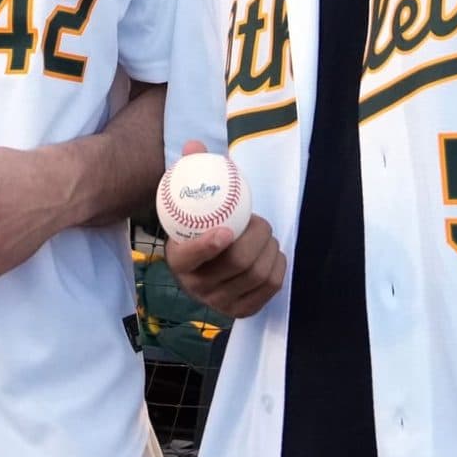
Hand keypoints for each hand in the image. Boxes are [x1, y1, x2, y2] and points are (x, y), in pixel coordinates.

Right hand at [162, 144, 286, 317]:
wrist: (203, 266)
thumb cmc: (197, 227)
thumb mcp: (188, 204)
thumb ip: (191, 174)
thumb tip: (195, 146)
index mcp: (178, 260)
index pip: (191, 257)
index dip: (208, 245)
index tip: (225, 229)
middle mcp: (197, 287)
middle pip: (237, 263)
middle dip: (257, 237)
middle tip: (260, 221)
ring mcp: (221, 303)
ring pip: (257, 274)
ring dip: (270, 248)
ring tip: (266, 234)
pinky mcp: (243, 310)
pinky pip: (270, 286)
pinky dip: (278, 265)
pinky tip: (272, 252)